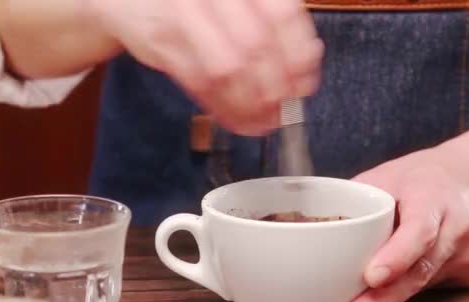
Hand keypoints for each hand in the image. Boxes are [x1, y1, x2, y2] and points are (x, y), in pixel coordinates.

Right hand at [94, 0, 323, 135]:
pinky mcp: (161, 44)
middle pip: (256, 45)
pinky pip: (199, 84)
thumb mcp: (232, 0)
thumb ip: (269, 21)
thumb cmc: (191, 1)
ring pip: (227, 68)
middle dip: (276, 87)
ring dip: (250, 104)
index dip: (298, 55)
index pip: (281, 14)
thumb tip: (307, 59)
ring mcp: (183, 15)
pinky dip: (224, 109)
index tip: (306, 82)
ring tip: (265, 122)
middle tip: (285, 111)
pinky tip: (239, 122)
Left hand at [339, 148, 468, 301]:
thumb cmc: (413, 179)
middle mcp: (457, 225)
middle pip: (420, 268)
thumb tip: (312, 224)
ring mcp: (467, 251)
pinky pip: (429, 288)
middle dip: (384, 297)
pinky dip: (402, 291)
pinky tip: (382, 294)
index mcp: (433, 196)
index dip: (396, 256)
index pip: (419, 230)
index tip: (372, 277)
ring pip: (423, 284)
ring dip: (387, 301)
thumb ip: (355, 200)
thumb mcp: (383, 177)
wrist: (460, 179)